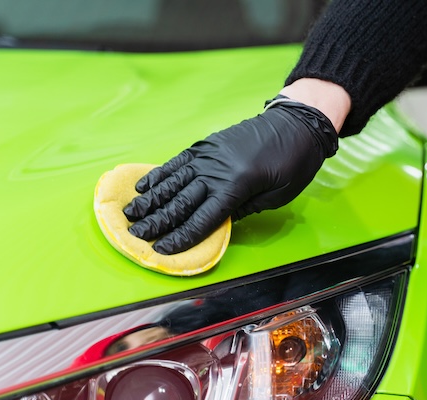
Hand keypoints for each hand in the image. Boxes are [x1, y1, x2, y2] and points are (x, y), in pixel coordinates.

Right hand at [123, 96, 337, 254]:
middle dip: (157, 221)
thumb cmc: (294, 163)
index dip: (181, 236)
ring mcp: (208, 155)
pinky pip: (178, 162)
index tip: (162, 250)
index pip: (202, 218)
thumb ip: (244, 209)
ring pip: (173, 181)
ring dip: (150, 199)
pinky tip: (144, 186)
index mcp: (236, 185)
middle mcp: (216, 169)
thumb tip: (217, 224)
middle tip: (135, 234)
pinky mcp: (206, 145)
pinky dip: (159, 174)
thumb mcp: (277, 196)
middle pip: (180, 201)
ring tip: (130, 213)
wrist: (297, 124)